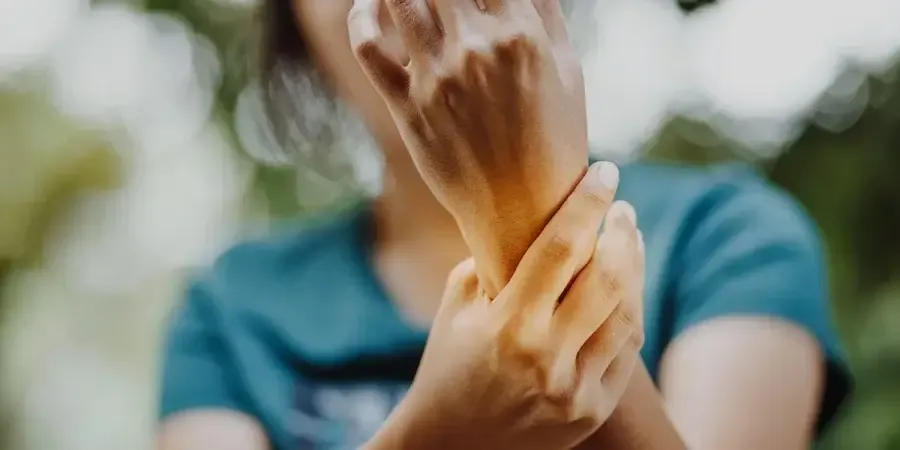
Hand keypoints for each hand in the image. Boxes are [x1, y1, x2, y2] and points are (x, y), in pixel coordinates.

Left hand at [349, 0, 587, 295]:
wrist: (524, 211)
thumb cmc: (555, 140)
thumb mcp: (569, 72)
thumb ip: (545, 13)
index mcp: (522, 35)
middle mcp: (475, 49)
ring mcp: (436, 78)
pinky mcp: (406, 105)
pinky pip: (367, 46)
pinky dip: (361, 16)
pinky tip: (369, 4)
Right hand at [365, 163, 645, 449]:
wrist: (451, 446)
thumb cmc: (448, 364)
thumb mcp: (457, 306)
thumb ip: (493, 260)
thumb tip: (534, 215)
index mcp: (505, 325)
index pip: (559, 248)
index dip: (586, 203)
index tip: (605, 171)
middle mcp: (544, 358)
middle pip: (606, 277)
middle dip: (621, 232)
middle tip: (622, 208)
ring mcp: (573, 390)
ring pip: (626, 313)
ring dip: (634, 268)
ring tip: (630, 239)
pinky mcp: (591, 410)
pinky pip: (626, 350)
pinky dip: (630, 311)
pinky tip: (627, 286)